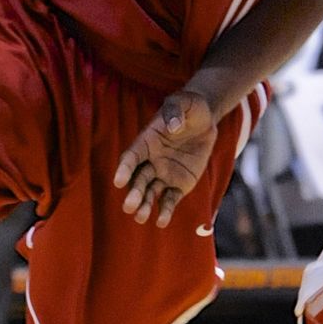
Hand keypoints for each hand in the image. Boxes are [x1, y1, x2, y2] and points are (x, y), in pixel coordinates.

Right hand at [113, 90, 218, 227]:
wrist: (205, 121)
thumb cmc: (190, 108)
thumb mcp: (184, 102)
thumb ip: (176, 111)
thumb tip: (174, 126)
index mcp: (145, 142)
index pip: (131, 157)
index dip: (124, 169)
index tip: (118, 181)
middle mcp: (150, 161)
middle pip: (138, 180)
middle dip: (134, 193)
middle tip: (130, 206)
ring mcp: (164, 174)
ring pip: (151, 193)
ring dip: (145, 206)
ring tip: (142, 218)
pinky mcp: (178, 185)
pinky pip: (170, 199)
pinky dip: (166, 210)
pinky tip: (161, 221)